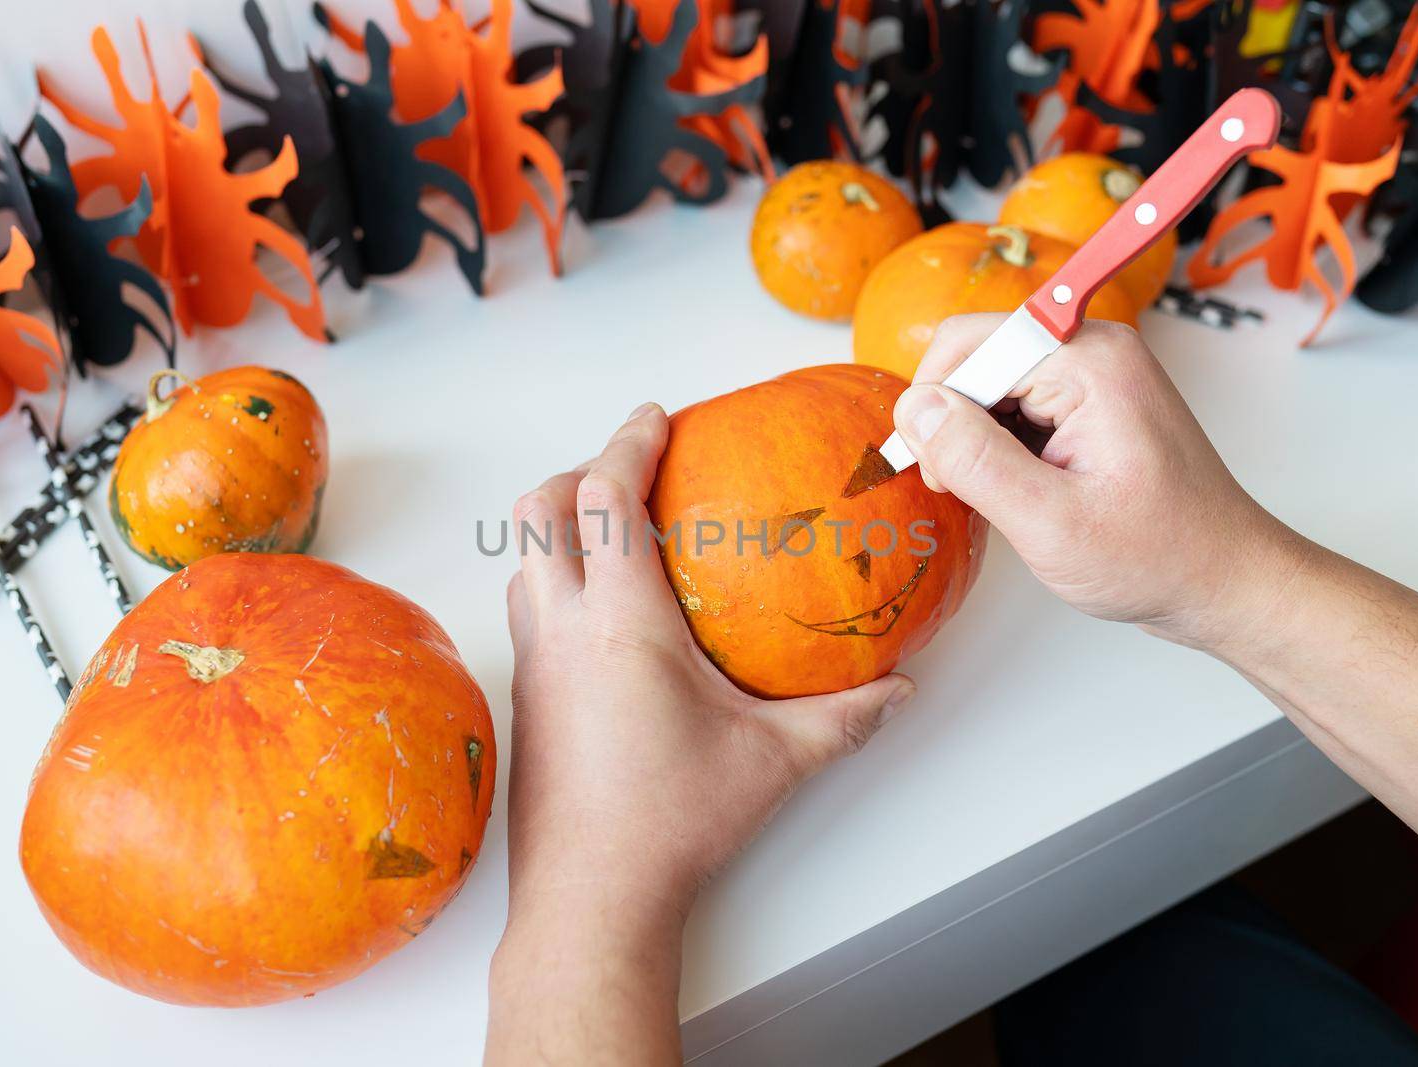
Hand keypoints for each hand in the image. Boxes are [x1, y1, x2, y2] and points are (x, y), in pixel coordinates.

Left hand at [487, 404, 913, 1063]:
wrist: (591, 895)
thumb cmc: (671, 822)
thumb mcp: (775, 760)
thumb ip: (844, 716)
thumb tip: (898, 689)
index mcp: (620, 622)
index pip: (603, 497)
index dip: (626, 442)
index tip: (655, 417)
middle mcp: (562, 629)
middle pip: (537, 510)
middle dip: (575, 470)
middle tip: (625, 468)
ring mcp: (533, 664)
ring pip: (519, 561)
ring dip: (555, 526)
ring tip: (611, 533)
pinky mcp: (526, 697)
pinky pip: (526, 608)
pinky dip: (552, 579)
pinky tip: (602, 616)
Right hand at [891, 315, 1301, 651]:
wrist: (1223, 581)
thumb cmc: (1158, 557)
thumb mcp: (1051, 522)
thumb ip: (976, 460)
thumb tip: (913, 409)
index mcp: (1090, 360)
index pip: (968, 344)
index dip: (936, 407)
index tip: (940, 473)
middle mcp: (1093, 350)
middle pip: (976, 359)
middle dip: (953, 425)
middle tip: (964, 492)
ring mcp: (1094, 374)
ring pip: (990, 385)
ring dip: (974, 441)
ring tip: (1000, 501)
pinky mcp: (1090, 402)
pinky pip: (1016, 405)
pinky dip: (997, 448)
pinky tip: (1015, 492)